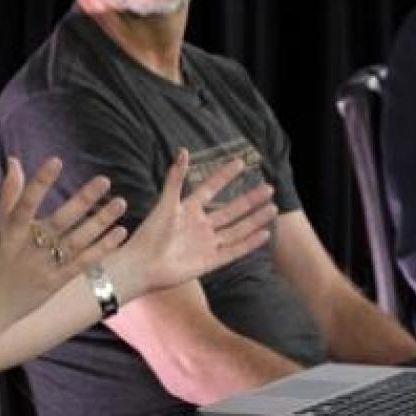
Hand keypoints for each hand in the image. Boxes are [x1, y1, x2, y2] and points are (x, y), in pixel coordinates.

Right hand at [0, 157, 127, 332]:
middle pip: (60, 221)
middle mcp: (28, 248)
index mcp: (10, 232)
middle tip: (105, 180)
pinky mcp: (55, 283)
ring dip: (100, 222)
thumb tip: (14, 161)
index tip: (56, 161)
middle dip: (83, 200)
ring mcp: (44, 267)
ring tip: (120, 203)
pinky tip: (120, 232)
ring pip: (77, 241)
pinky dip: (102, 248)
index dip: (40, 182)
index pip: (25, 202)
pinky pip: (83, 263)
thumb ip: (9, 195)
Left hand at [108, 149, 276, 300]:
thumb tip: (183, 150)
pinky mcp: (210, 261)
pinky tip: (264, 233)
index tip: (240, 162)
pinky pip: (234, 250)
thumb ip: (176, 179)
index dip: (225, 176)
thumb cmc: (150, 234)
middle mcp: (199, 225)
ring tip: (272, 207)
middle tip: (269, 187)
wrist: (143, 265)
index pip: (211, 188)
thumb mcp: (165, 203)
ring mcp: (206, 244)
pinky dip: (250, 243)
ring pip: (237, 229)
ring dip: (254, 219)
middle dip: (250, 199)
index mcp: (188, 209)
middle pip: (230, 210)